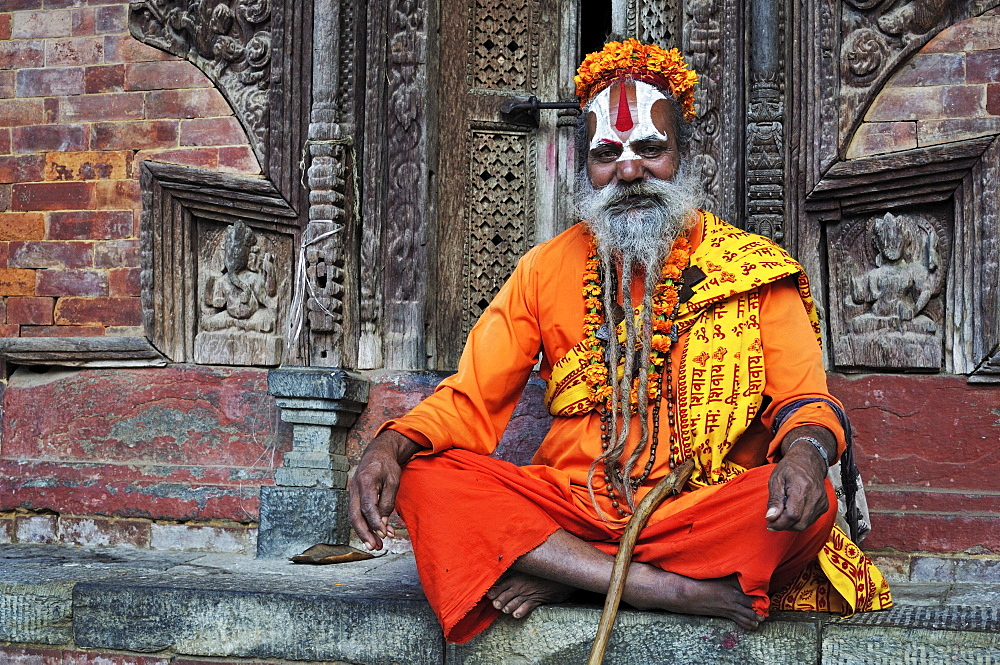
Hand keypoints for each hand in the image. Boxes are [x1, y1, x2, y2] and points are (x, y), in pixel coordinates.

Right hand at [347, 430, 422, 550]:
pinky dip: (364, 524)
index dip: (375, 522)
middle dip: (364, 533)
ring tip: (376, 545)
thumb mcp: (393, 481)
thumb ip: (387, 502)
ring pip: (353, 517)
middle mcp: (355, 488)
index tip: (384, 534)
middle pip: (354, 515)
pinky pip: (356, 513)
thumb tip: (383, 523)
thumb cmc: (387, 466)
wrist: (376, 453)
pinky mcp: (353, 496)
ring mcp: (352, 492)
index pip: (368, 507)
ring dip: (363, 532)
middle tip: (375, 547)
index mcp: (366, 481)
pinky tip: (374, 533)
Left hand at [765, 427, 832, 531]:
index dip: (780, 523)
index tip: (769, 524)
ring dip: (791, 524)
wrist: (808, 460)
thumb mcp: (776, 479)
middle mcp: (815, 496)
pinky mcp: (824, 505)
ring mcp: (822, 502)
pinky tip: (792, 512)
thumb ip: (774, 500)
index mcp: (802, 488)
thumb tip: (771, 517)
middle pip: (800, 523)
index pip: (793, 515)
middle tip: (773, 521)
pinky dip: (800, 520)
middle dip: (784, 526)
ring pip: (806, 524)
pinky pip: (811, 520)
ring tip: (782, 515)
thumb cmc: (790, 468)